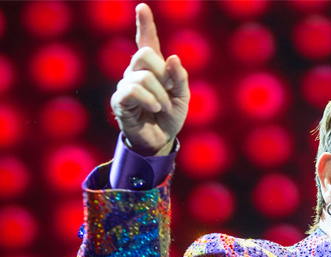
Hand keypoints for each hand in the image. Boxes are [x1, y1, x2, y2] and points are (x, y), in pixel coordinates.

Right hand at [110, 3, 188, 155]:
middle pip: (144, 55)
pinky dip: (149, 99)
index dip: (144, 25)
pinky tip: (155, 108)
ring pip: (143, 76)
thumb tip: (172, 57)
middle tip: (170, 91)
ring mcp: (125, 85)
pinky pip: (133, 90)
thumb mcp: (183, 96)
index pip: (146, 42)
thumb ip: (179, 77)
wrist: (161, 140)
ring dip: (160, 94)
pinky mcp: (119, 100)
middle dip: (162, 73)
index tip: (142, 8)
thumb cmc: (170, 116)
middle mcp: (135, 72)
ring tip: (163, 107)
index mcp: (153, 68)